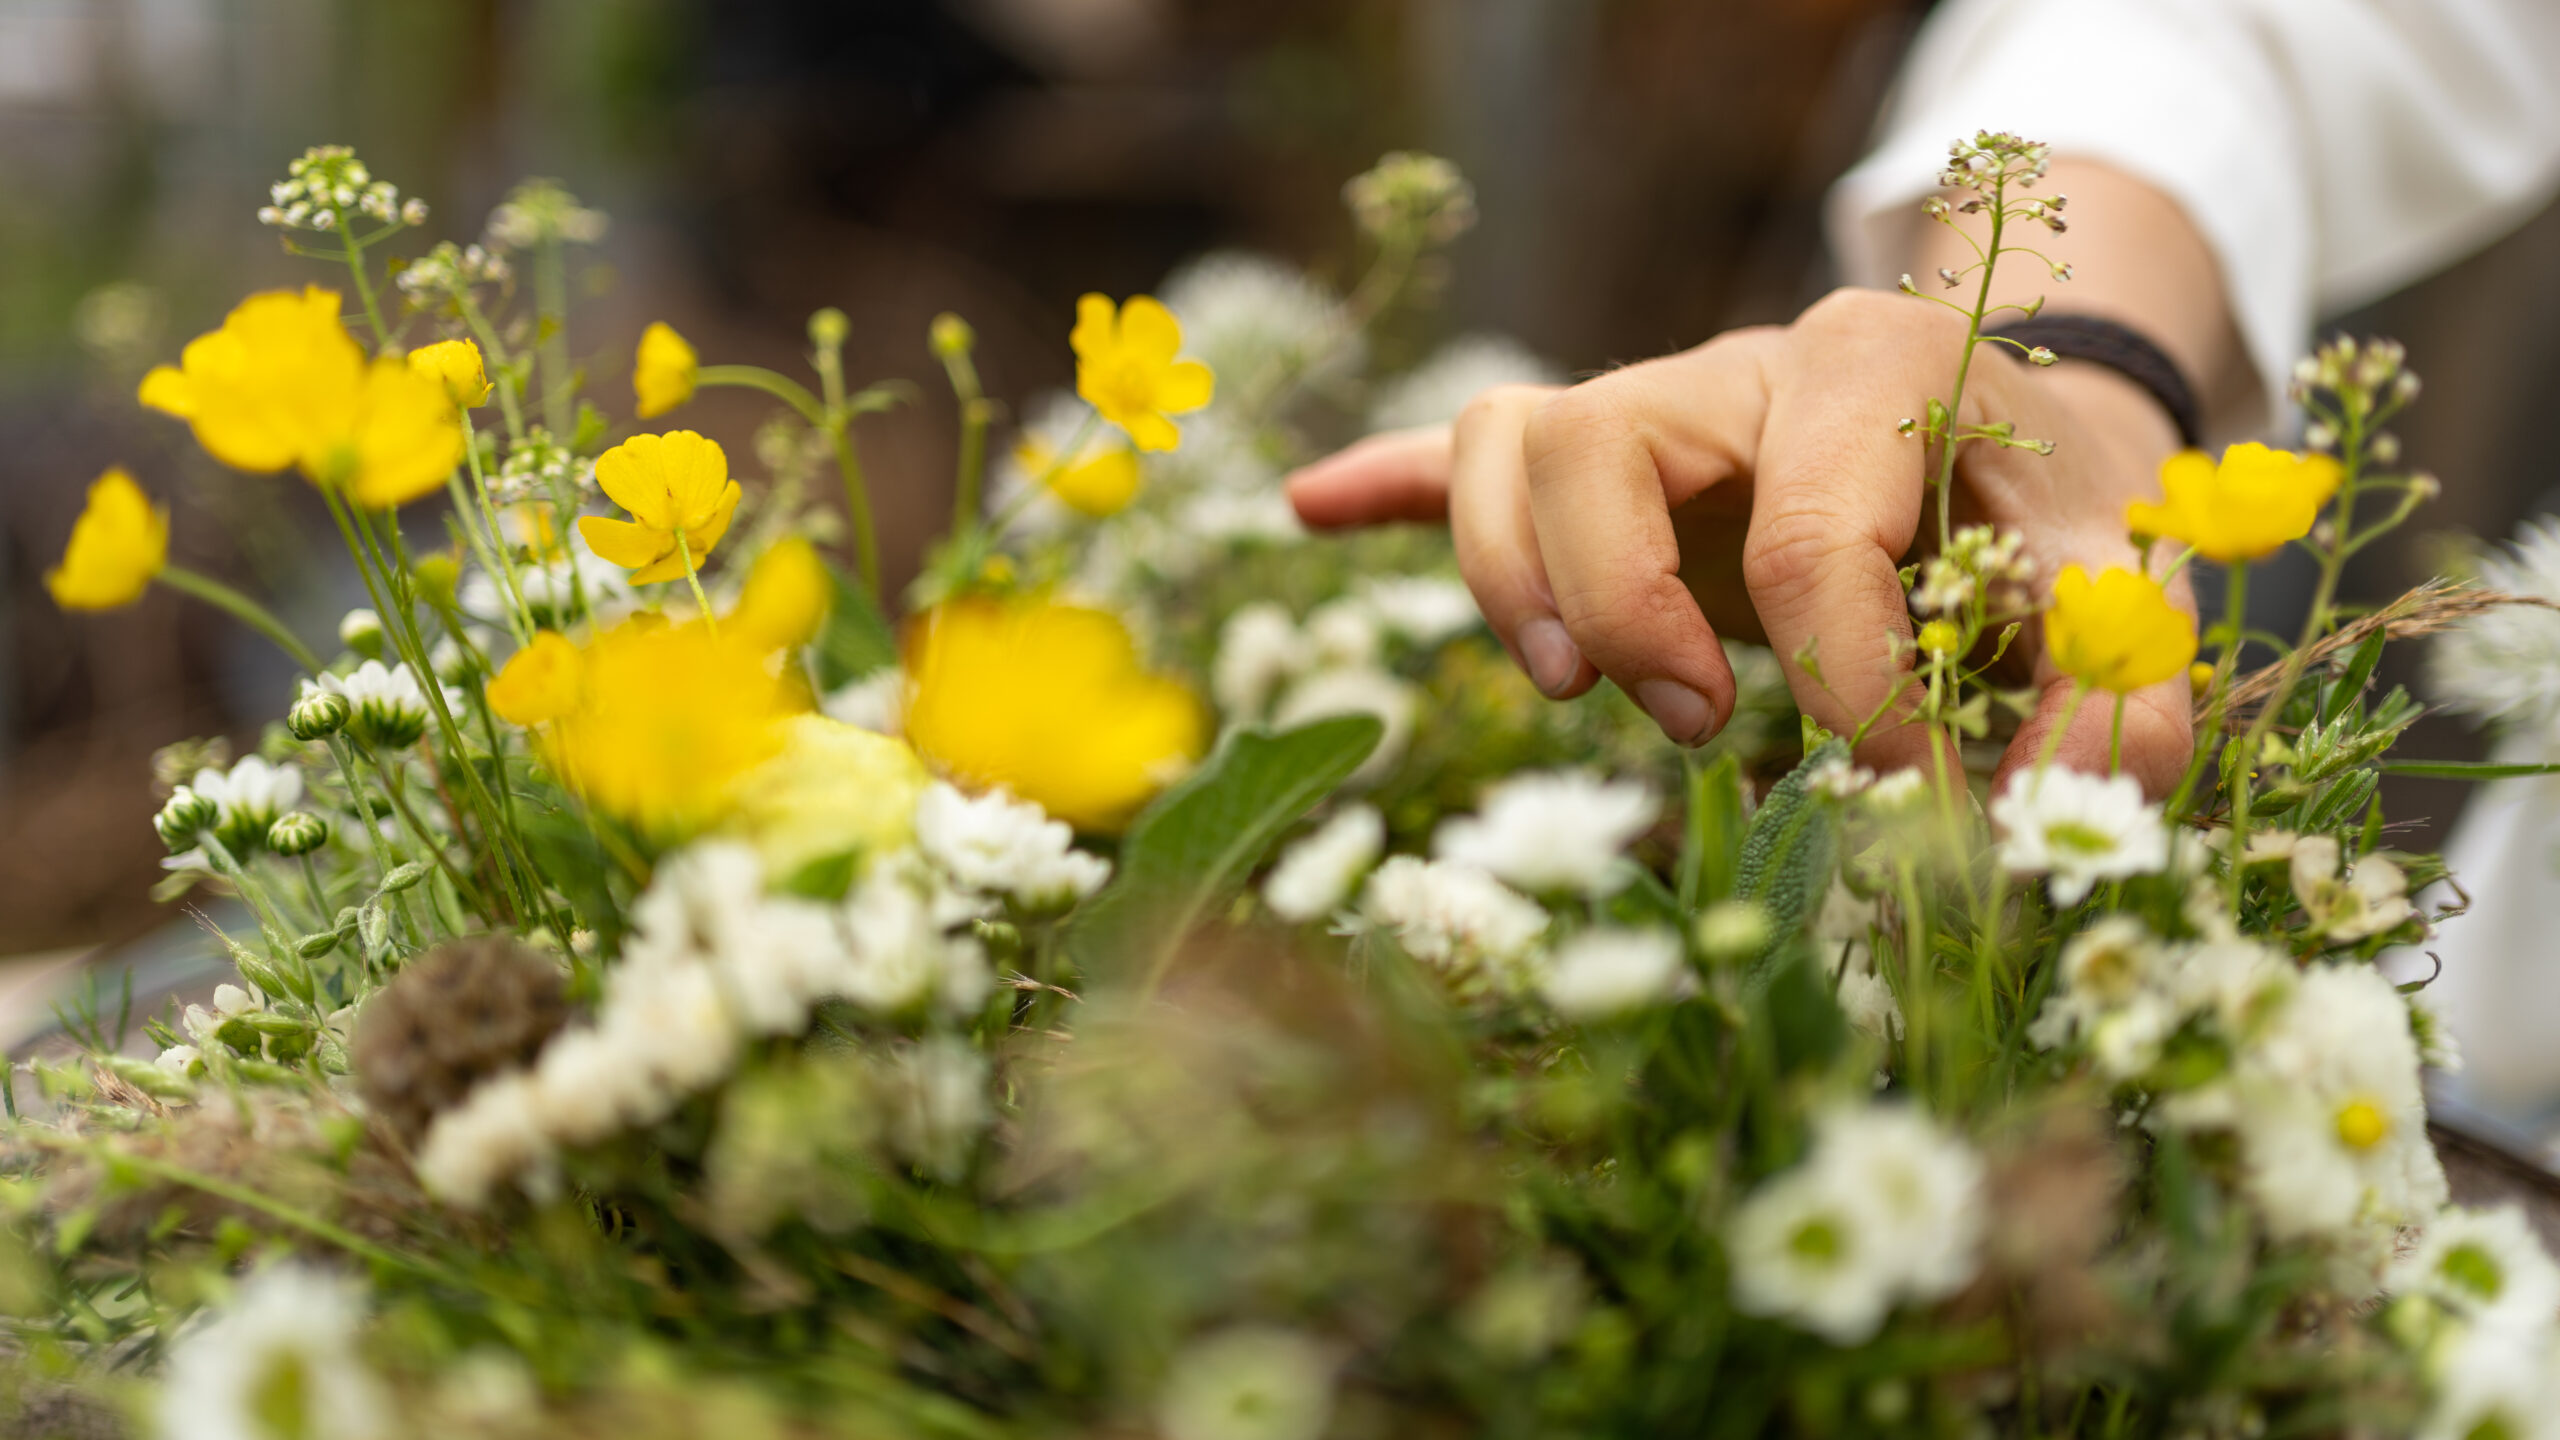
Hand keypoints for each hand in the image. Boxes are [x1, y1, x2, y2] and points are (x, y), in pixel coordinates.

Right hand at [1285, 286, 2196, 794]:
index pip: (1819, 533)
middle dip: (1622, 603)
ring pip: (1510, 440)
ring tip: (1572, 692)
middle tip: (1695, 724)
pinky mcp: (1605, 464)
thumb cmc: (2062, 509)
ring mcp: (1655, 406)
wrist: (2027, 428)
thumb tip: (2043, 806)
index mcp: (1876, 363)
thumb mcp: (2131, 584)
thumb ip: (2120, 693)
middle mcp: (1739, 365)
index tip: (1910, 789)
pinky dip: (1390, 487)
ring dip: (1509, 576)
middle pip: (1594, 440)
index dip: (1857, 689)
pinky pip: (1463, 451)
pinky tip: (1311, 506)